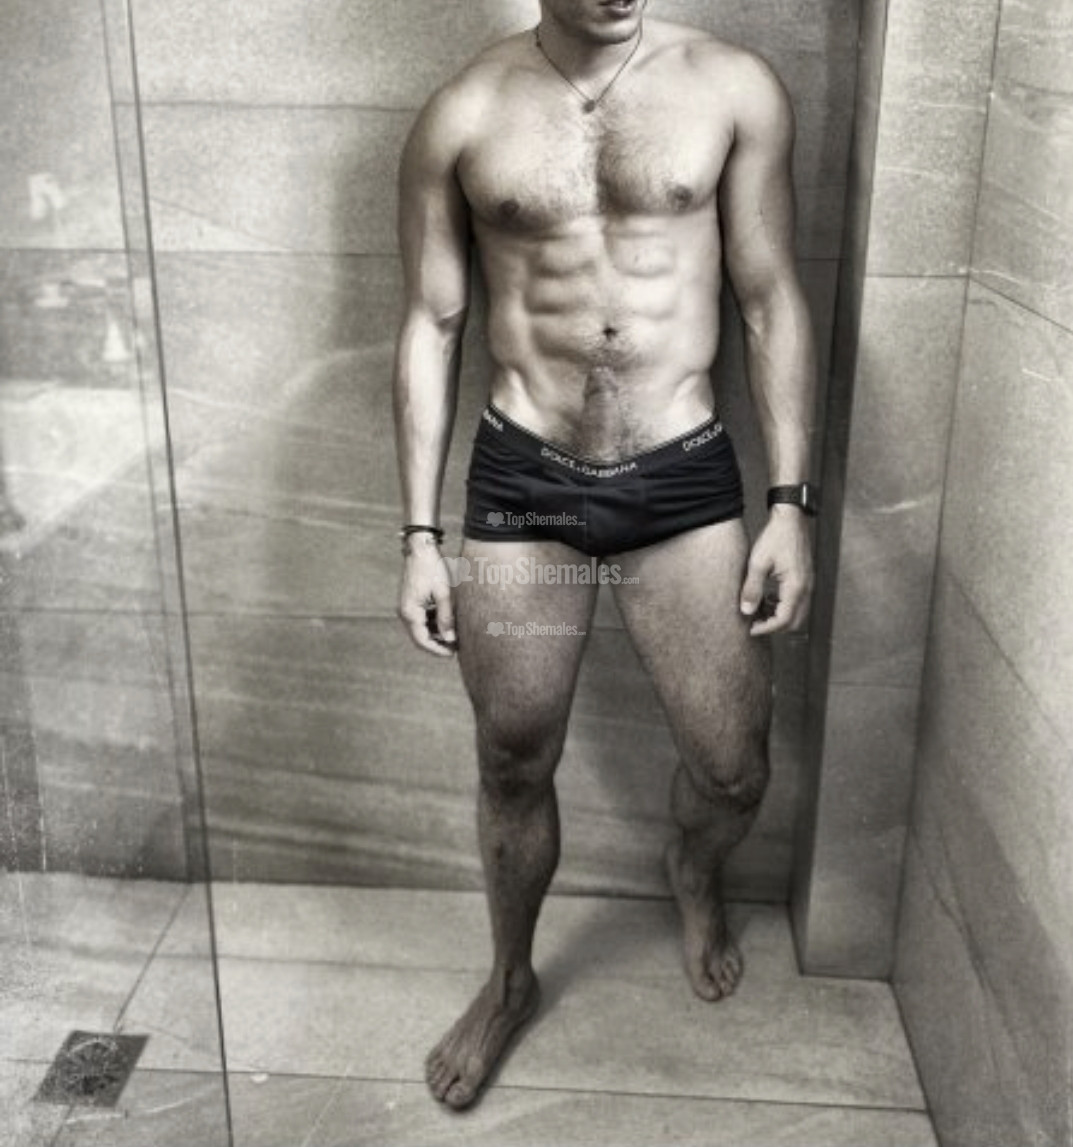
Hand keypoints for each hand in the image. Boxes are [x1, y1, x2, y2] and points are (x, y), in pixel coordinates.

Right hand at [397, 541, 457, 656]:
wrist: (420, 548)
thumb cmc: (433, 568)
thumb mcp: (444, 593)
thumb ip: (446, 618)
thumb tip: (450, 639)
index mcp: (410, 612)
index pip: (422, 640)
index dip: (438, 650)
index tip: (452, 654)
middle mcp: (405, 612)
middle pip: (420, 637)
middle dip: (437, 643)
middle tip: (456, 648)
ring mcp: (406, 606)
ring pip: (421, 628)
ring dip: (435, 633)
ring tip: (454, 635)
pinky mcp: (411, 601)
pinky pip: (421, 618)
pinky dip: (433, 623)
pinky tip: (447, 621)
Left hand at [739, 507, 813, 635]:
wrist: (790, 519)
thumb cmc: (775, 537)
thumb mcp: (758, 563)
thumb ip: (752, 589)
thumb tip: (746, 611)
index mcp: (795, 587)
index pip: (783, 620)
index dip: (766, 628)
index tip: (750, 629)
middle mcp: (806, 589)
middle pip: (794, 622)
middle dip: (773, 626)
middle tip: (754, 622)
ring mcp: (808, 584)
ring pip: (797, 613)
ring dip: (778, 617)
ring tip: (758, 610)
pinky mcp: (805, 580)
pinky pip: (798, 602)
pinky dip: (783, 607)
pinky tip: (767, 598)